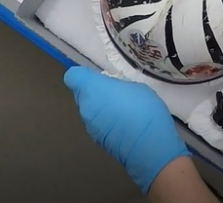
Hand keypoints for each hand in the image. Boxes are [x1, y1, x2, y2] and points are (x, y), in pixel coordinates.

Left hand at [64, 67, 189, 192]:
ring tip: (123, 110)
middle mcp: (85, 108)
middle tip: (116, 92)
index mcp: (93, 90)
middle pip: (81, 94)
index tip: (99, 77)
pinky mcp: (96, 140)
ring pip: (89, 110)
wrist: (149, 147)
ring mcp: (89, 126)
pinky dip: (106, 122)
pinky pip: (97, 124)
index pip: (73, 76)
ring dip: (101, 108)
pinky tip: (124, 125)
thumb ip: (117, 85)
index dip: (84, 75)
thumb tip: (111, 90)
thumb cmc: (144, 110)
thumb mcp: (136, 87)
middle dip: (95, 92)